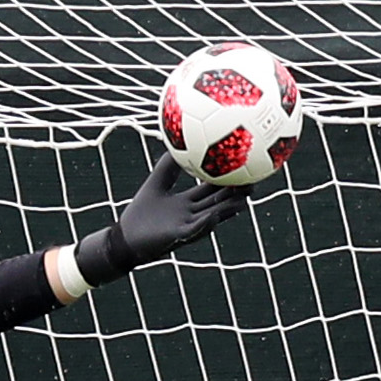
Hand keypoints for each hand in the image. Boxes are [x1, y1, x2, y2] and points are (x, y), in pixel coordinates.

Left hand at [73, 154, 251, 285]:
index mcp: (189, 203)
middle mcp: (193, 214)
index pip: (214, 189)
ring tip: (243, 200)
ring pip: (213, 216)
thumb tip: (180, 141)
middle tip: (255, 182)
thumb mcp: (156, 183)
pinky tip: (214, 216)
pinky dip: (204, 224)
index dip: (230, 179)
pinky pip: (194, 230)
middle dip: (238, 193)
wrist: (125, 238)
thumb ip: (169, 165)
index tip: (245, 168)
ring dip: (228, 209)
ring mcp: (188, 226)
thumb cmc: (140, 213)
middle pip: (220, 202)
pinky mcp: (178, 236)